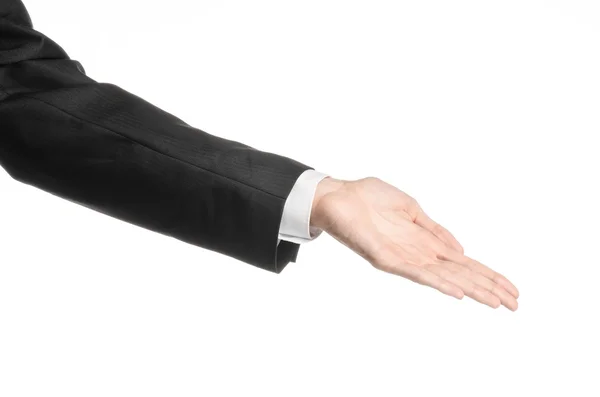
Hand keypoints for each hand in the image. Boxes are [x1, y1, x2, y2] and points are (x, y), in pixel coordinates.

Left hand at [310, 177, 518, 309]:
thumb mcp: (411, 210)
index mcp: (426, 243)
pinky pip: (415, 273)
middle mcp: (418, 254)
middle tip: (516, 305)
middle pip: (461, 275)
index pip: (464, 263)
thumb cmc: (369, 199)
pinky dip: (437, 282)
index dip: (489, 275)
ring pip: (444, 278)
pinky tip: (457, 292)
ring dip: (471, 290)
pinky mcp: (385, 258)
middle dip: (488, 289)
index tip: (512, 290)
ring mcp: (403, 258)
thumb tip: (462, 250)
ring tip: (496, 302)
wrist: (338, 196)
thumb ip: (436, 231)